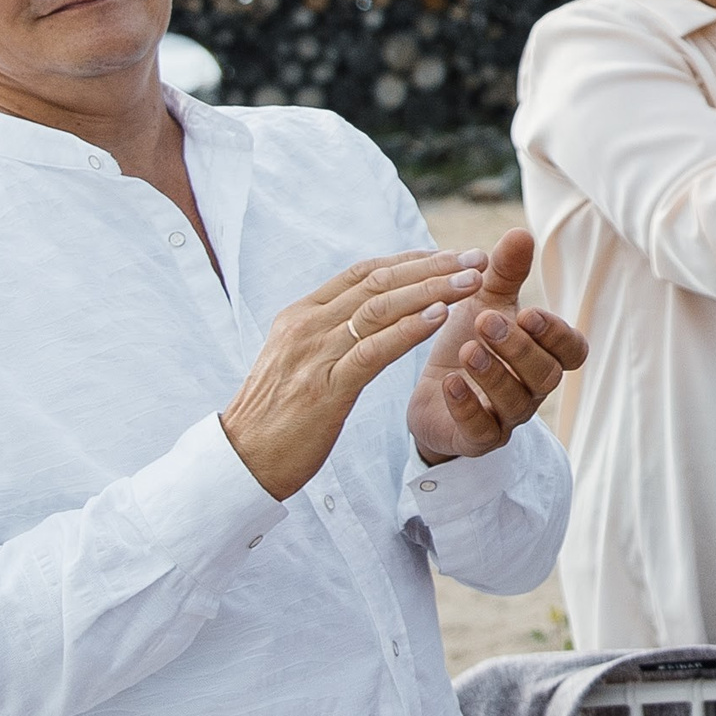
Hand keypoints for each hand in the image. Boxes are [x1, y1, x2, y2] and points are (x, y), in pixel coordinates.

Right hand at [222, 248, 492, 500]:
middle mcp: (307, 326)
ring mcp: (314, 354)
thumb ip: (327, 335)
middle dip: (432, 266)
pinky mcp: (325, 388)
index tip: (448, 254)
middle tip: (475, 257)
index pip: (362, 273)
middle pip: (379, 282)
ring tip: (471, 280)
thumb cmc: (275, 416)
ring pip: (381, 308)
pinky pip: (374, 350)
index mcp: (301, 315)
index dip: (409, 259)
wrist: (240, 461)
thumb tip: (363, 317)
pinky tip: (441, 317)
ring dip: (432, 289)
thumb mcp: (298, 362)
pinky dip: (409, 329)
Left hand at [406, 228, 587, 463]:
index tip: (529, 312)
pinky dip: (467, 406)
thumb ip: (505, 273)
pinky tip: (448, 383)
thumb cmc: (470, 343)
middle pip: (546, 376)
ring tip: (466, 349)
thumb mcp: (485, 302)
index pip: (572, 351)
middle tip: (484, 321)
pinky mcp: (477, 439)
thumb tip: (521, 232)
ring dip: (493, 375)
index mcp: (544, 356)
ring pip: (517, 403)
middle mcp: (533, 389)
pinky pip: (482, 430)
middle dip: (518, 349)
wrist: (432, 394)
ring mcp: (508, 418)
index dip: (556, 335)